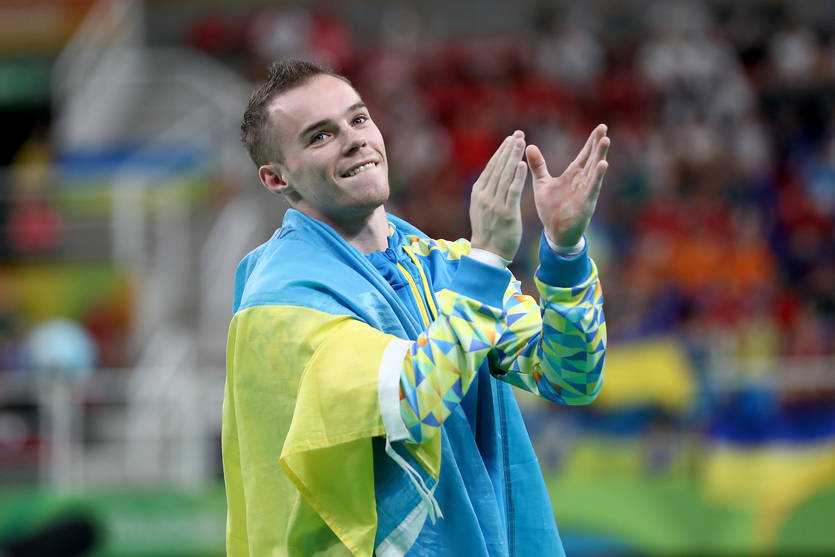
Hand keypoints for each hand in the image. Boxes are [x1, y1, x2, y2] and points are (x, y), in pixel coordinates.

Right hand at [469, 130, 528, 260]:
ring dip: (513, 157)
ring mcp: (495, 204)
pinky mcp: (506, 213)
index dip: (501, 151)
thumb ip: (487, 191)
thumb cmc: (488, 230)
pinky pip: (512, 191)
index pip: (491, 167)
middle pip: (498, 167)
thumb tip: (493, 174)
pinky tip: (522, 164)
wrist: (488, 252)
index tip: (510, 138)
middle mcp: (485, 195)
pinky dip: (517, 177)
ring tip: (520, 142)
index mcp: (478, 192)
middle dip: (508, 149)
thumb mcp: (482, 207)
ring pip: (505, 176)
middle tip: (518, 134)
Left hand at [526, 124, 609, 247]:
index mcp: (573, 175)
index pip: (585, 155)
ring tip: (605, 141)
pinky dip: (598, 177)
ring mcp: (585, 191)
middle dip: (598, 144)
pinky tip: (604, 164)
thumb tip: (528, 146)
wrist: (554, 232)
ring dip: (600, 156)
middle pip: (593, 159)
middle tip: (604, 128)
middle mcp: (582, 181)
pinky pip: (593, 188)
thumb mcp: (542, 183)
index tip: (600, 127)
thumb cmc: (550, 208)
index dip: (592, 142)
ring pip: (595, 170)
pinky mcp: (586, 202)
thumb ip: (538, 165)